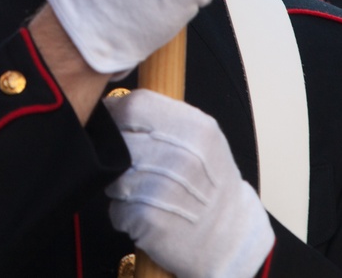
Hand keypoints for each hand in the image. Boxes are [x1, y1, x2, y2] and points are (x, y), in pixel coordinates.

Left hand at [105, 90, 273, 277]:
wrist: (232, 236)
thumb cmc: (209, 184)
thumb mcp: (200, 138)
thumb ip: (160, 116)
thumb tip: (109, 105)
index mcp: (196, 128)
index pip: (133, 105)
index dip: (116, 115)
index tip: (117, 126)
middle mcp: (182, 156)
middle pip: (118, 141)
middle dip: (118, 155)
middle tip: (140, 168)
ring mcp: (165, 189)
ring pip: (112, 176)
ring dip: (120, 187)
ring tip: (148, 193)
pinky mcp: (150, 220)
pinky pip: (116, 209)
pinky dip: (124, 214)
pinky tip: (149, 215)